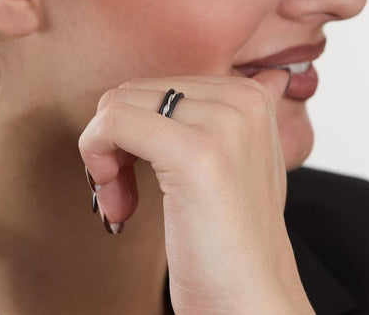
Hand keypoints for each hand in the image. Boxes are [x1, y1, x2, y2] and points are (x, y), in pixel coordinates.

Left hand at [79, 71, 313, 313]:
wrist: (249, 300)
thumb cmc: (232, 235)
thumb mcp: (249, 160)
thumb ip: (247, 116)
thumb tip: (272, 76)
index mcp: (250, 95)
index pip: (156, 86)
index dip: (138, 131)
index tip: (143, 171)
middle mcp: (241, 99)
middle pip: (132, 92)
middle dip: (115, 142)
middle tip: (125, 192)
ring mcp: (223, 123)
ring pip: (116, 104)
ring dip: (103, 157)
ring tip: (124, 199)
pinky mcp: (195, 153)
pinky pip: (112, 123)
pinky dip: (96, 159)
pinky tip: (120, 203)